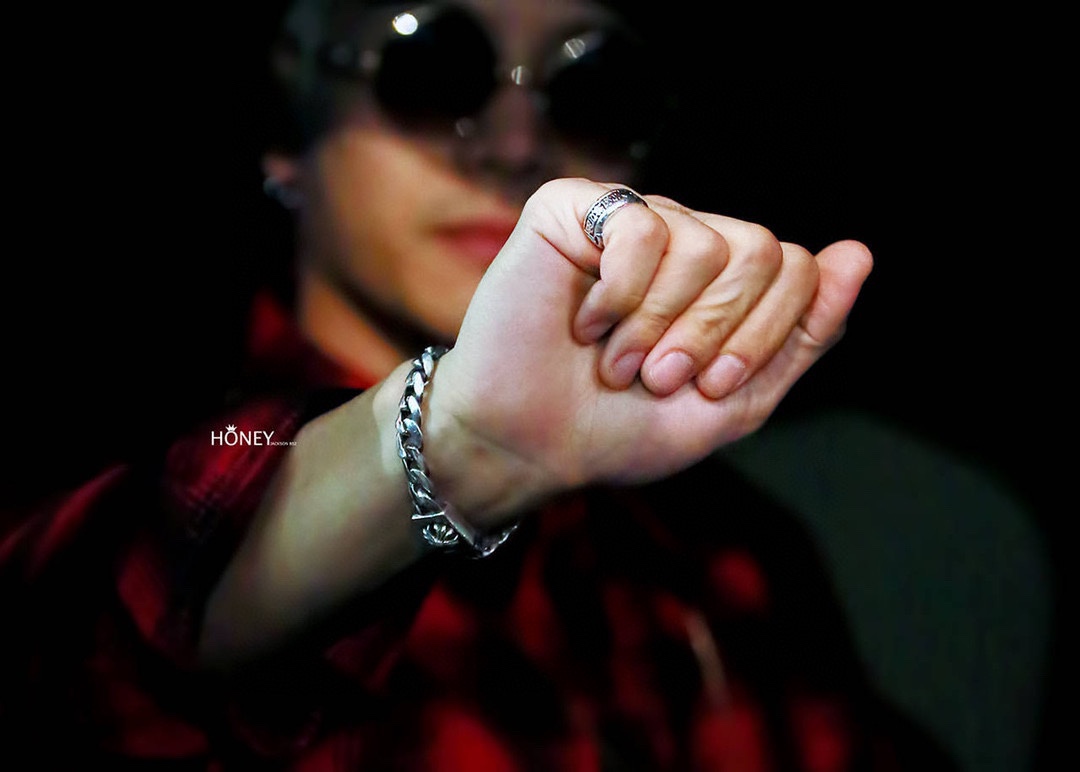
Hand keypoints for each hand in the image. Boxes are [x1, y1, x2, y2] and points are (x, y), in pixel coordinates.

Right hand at [426, 178, 871, 521]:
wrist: (530, 445)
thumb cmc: (622, 428)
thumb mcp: (737, 401)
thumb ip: (802, 335)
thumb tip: (859, 253)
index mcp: (724, 281)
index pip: (798, 269)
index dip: (760, 336)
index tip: (709, 387)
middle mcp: (684, 239)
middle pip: (762, 251)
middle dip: (714, 333)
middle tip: (659, 376)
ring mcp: (630, 220)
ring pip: (704, 243)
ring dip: (658, 326)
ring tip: (617, 361)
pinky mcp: (571, 207)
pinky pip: (640, 229)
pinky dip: (617, 297)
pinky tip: (584, 323)